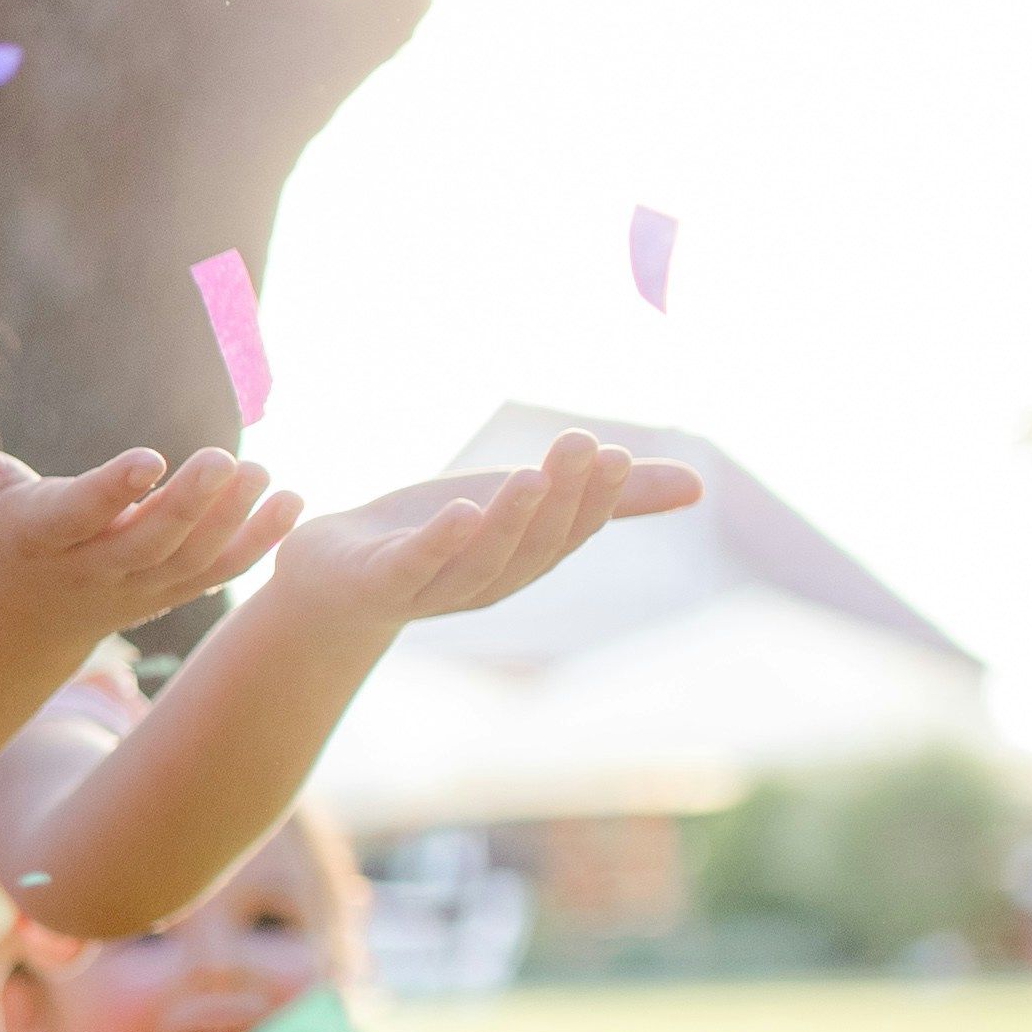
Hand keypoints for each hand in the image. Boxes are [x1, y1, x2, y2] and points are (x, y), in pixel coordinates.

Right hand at [0, 381, 300, 649]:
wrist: (25, 615)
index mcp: (36, 539)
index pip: (76, 517)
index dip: (111, 492)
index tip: (151, 459)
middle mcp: (89, 571)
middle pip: (144, 544)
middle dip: (186, 506)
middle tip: (223, 458)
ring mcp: (134, 589)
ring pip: (189, 562)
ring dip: (231, 522)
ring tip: (262, 472)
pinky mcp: (169, 593)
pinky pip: (218, 573)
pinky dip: (258, 543)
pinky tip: (292, 502)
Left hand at [263, 434, 705, 638]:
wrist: (332, 572)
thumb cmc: (435, 534)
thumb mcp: (518, 501)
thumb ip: (602, 498)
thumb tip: (699, 487)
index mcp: (524, 560)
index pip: (570, 531)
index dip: (595, 499)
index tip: (614, 454)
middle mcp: (485, 581)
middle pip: (532, 544)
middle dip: (560, 497)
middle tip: (581, 445)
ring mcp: (430, 587)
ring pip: (480, 559)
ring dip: (510, 519)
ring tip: (532, 476)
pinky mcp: (377, 582)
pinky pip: (413, 568)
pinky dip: (438, 543)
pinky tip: (459, 512)